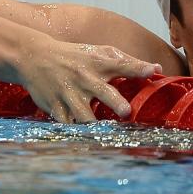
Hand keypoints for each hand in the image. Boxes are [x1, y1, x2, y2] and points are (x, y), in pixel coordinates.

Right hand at [16, 34, 160, 123]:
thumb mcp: (99, 51)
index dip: (139, 68)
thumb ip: (128, 61)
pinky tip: (86, 141)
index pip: (122, 64)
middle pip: (104, 92)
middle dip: (116, 102)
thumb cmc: (76, 56)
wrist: (35, 57)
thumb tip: (157, 69)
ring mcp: (69, 94)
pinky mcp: (56, 107)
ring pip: (84, 115)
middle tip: (126, 112)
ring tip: (107, 135)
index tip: (153, 71)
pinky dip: (76, 134)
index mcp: (98, 63)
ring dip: (96, 126)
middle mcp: (85, 78)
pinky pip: (67, 125)